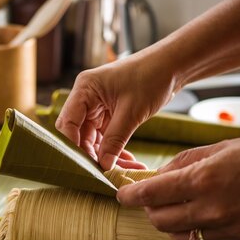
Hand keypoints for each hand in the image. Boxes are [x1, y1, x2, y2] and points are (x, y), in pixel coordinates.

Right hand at [55, 57, 174, 169]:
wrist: (172, 66)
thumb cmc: (151, 77)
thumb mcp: (131, 112)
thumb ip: (114, 140)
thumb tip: (103, 166)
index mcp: (85, 89)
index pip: (67, 123)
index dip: (73, 146)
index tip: (85, 166)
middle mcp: (87, 98)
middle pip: (78, 134)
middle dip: (92, 155)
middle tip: (105, 174)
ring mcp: (98, 107)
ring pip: (94, 139)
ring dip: (108, 156)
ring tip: (126, 169)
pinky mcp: (110, 114)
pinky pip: (107, 137)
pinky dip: (116, 149)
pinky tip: (129, 161)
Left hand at [116, 136, 239, 239]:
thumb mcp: (220, 147)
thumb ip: (185, 162)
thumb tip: (160, 174)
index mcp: (202, 180)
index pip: (152, 194)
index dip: (131, 195)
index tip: (122, 194)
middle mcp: (209, 209)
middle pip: (159, 219)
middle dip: (149, 208)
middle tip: (153, 197)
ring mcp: (222, 229)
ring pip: (176, 235)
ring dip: (167, 222)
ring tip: (175, 206)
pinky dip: (190, 231)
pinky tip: (197, 217)